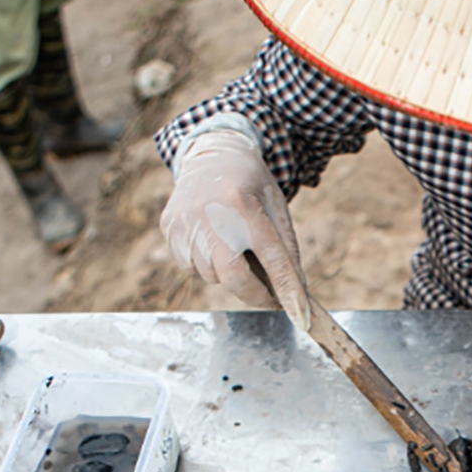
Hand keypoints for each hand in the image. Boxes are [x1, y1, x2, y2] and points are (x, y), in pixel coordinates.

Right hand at [160, 127, 309, 328]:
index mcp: (245, 205)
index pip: (272, 258)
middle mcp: (211, 214)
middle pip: (233, 277)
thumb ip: (286, 248)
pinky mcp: (170, 229)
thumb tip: (296, 292)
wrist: (211, 154)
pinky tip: (211, 238)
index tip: (301, 317)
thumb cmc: (251, 184)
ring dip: (228, 272)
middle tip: (268, 295)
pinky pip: (191, 266)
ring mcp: (185, 223)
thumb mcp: (277, 207)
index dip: (288, 291)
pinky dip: (206, 263)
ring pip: (212, 275)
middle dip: (254, 294)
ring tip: (233, 243)